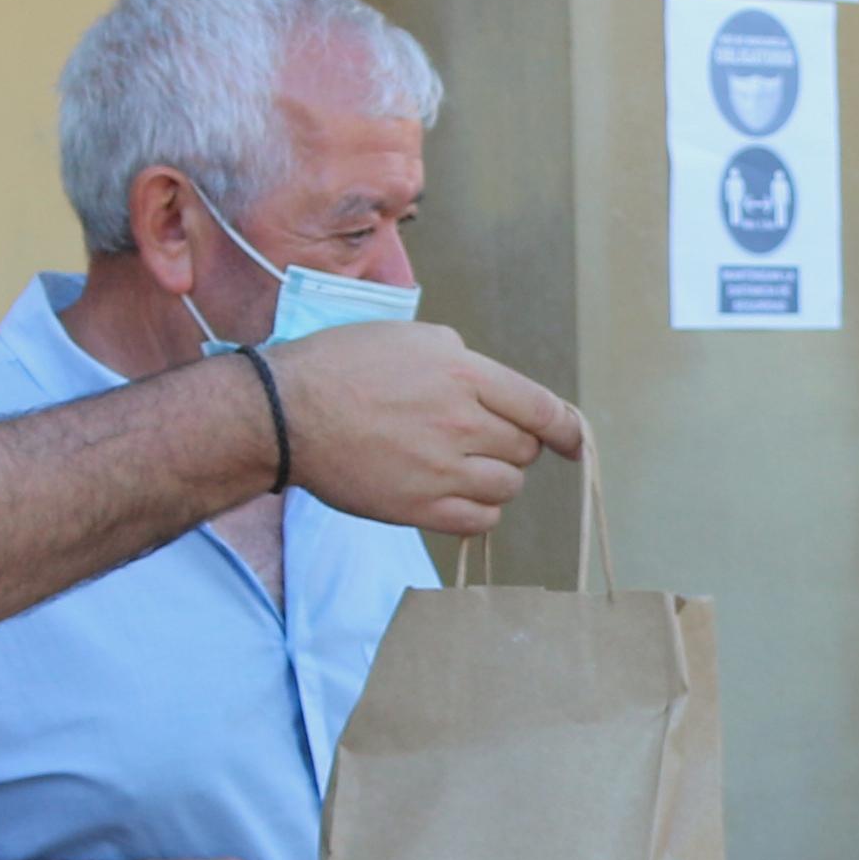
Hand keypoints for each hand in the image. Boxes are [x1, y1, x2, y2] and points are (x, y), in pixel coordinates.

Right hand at [273, 320, 586, 535]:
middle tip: (477, 439)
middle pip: (525, 450)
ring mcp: (443, 470)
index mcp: (465, 374)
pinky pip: (481, 520)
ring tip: (460, 465)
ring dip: (495, 478)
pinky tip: (456, 495)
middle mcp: (462, 422)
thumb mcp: (412, 339)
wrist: (286, 414)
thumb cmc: (341, 366)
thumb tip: (497, 392)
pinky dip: (479, 510)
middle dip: (511, 445)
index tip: (572, 441)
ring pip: (507, 487)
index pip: (543, 409)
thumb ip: (465, 363)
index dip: (566, 430)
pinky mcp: (421, 508)